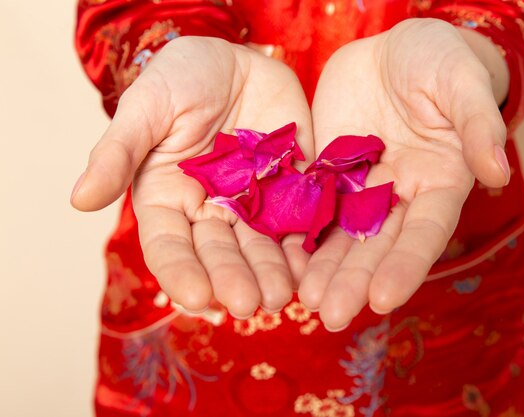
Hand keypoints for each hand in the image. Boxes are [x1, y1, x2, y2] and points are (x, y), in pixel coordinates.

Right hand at [71, 37, 312, 317]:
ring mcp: (252, 204)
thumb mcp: (146, 108)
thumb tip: (79, 200)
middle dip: (233, 280)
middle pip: (219, 254)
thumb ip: (118, 152)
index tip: (195, 297)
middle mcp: (209, 211)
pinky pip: (298, 222)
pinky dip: (304, 246)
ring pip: (260, 247)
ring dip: (271, 274)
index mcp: (167, 200)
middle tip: (248, 305)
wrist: (236, 59)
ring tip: (282, 297)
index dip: (181, 273)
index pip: (170, 247)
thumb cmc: (181, 78)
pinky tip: (312, 267)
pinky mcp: (289, 190)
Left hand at [298, 19, 509, 329]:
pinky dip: (300, 235)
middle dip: (356, 281)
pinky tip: (282, 260)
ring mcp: (364, 188)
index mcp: (440, 182)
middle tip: (330, 316)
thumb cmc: (438, 59)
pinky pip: (314, 208)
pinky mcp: (331, 174)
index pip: (424, 233)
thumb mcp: (460, 82)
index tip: (384, 300)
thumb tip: (498, 172)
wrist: (392, 49)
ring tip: (304, 301)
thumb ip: (477, 125)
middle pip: (379, 246)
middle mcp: (402, 196)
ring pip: (344, 236)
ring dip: (325, 270)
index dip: (405, 266)